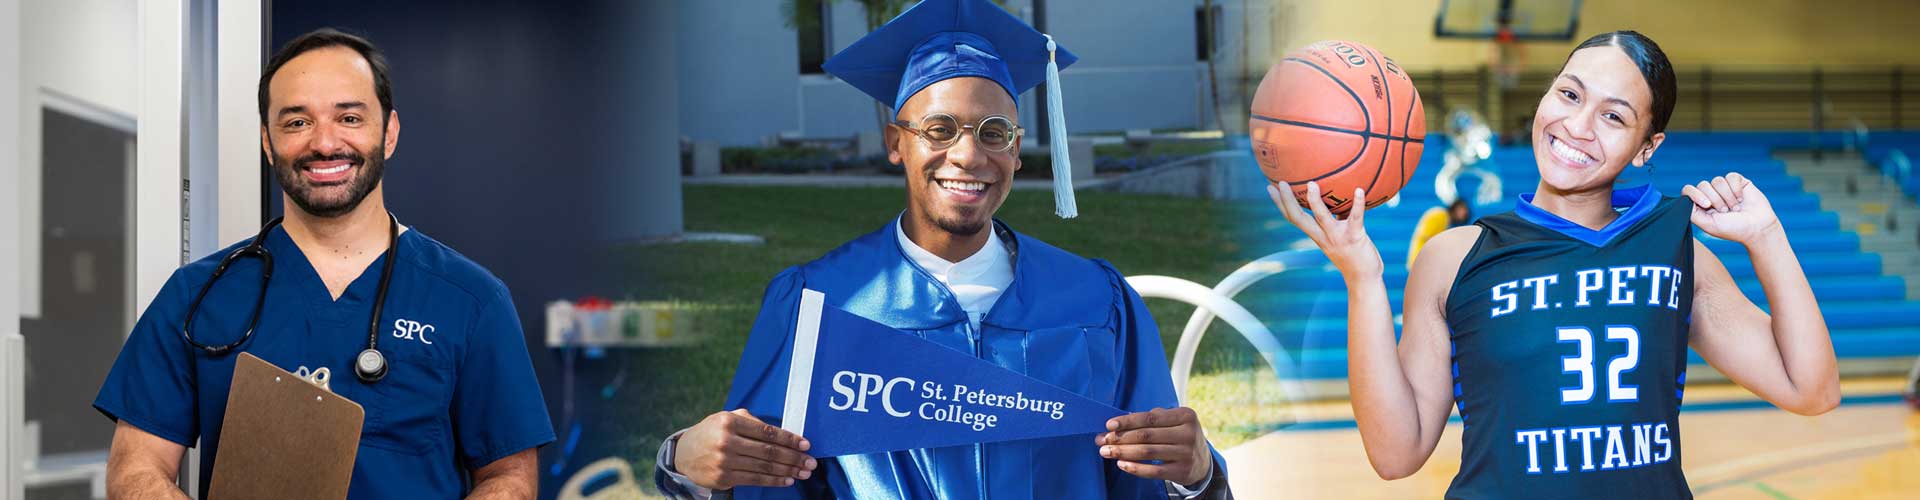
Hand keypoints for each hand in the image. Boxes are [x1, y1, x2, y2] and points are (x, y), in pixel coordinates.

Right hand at [672, 409, 815, 489]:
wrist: (683, 453)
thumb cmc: (712, 432)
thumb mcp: (727, 418)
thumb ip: (752, 422)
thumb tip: (782, 433)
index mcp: (730, 422)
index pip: (767, 432)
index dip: (789, 439)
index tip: (806, 445)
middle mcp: (727, 441)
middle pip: (768, 451)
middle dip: (793, 458)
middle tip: (811, 462)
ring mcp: (725, 461)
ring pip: (764, 468)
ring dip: (787, 471)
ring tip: (803, 472)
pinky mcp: (723, 478)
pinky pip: (754, 480)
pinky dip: (773, 481)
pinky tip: (787, 479)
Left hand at [1097, 407, 1212, 486]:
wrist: (1203, 462)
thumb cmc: (1179, 436)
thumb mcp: (1174, 421)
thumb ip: (1151, 419)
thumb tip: (1119, 423)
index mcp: (1185, 415)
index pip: (1150, 418)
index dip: (1127, 421)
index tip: (1108, 425)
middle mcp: (1188, 434)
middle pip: (1146, 435)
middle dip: (1120, 438)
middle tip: (1102, 440)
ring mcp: (1186, 454)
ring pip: (1147, 452)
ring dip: (1123, 452)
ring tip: (1106, 452)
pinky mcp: (1182, 471)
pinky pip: (1154, 471)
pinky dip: (1135, 468)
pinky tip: (1121, 464)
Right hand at [1270, 181, 1383, 279]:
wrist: (1364, 279)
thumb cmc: (1354, 257)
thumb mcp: (1339, 237)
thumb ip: (1336, 221)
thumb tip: (1338, 199)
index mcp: (1317, 236)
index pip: (1293, 218)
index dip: (1280, 204)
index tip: (1271, 188)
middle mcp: (1323, 237)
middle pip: (1299, 218)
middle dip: (1287, 200)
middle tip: (1281, 183)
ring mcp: (1338, 237)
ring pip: (1321, 217)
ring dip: (1314, 201)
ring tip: (1311, 184)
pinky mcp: (1355, 236)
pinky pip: (1356, 217)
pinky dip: (1358, 203)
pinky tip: (1359, 189)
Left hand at [1680, 172, 1780, 244]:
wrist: (1757, 228)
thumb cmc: (1733, 229)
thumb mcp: (1708, 224)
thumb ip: (1693, 212)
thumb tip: (1684, 199)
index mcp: (1701, 205)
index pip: (1688, 191)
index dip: (1695, 194)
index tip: (1706, 204)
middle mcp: (1711, 195)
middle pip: (1703, 185)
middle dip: (1715, 199)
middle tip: (1725, 211)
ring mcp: (1724, 188)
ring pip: (1717, 181)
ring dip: (1727, 196)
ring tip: (1735, 208)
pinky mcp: (1737, 182)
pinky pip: (1731, 176)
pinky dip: (1736, 189)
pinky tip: (1741, 198)